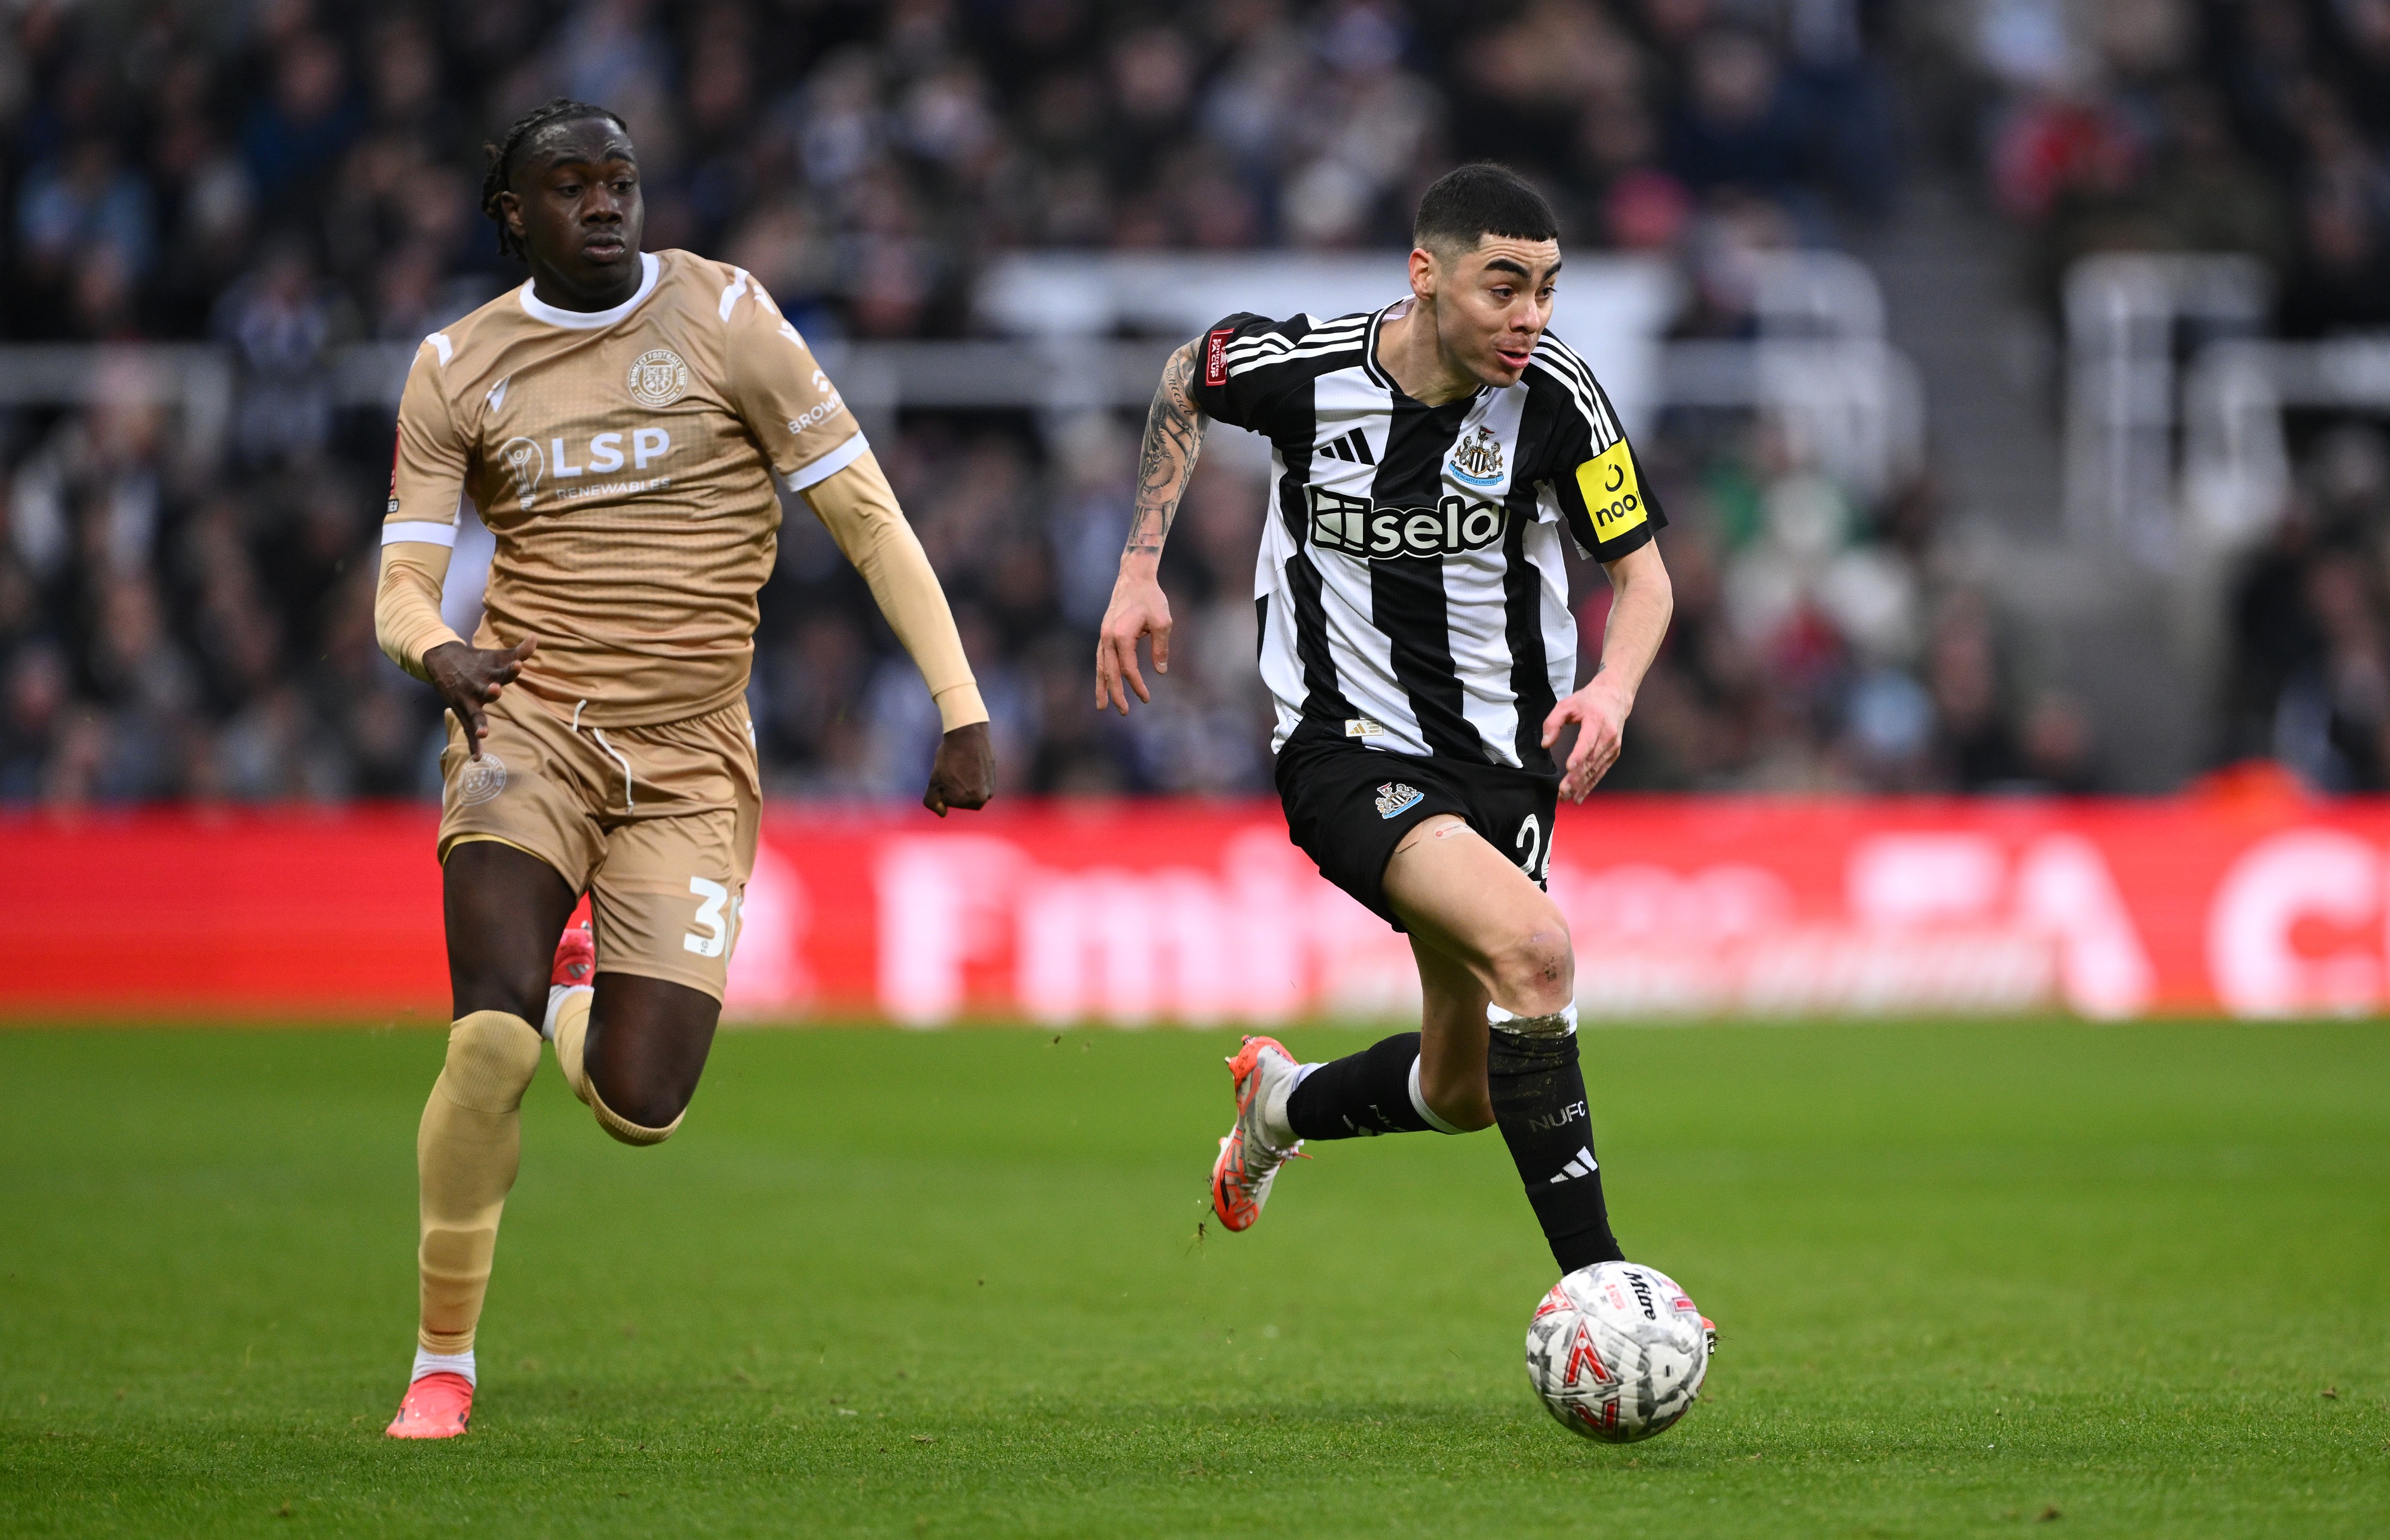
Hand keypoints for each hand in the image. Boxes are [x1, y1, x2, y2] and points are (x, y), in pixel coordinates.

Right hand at [424, 637, 536, 759]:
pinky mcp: (462, 712)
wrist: (442, 660)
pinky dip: (473, 745)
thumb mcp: (497, 655)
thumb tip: (535, 637)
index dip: (511, 668)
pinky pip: (468, 731)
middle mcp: (477, 686)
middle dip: (491, 691)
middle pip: (486, 690)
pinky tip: (478, 758)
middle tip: (496, 690)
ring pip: (474, 714)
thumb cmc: (478, 660)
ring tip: (484, 733)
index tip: (518, 664)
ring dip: (479, 723)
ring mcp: (468, 701)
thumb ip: (519, 651)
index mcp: (489, 672)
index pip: (503, 670)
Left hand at [923, 720, 993, 816]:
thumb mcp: (934, 782)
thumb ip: (933, 802)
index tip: (947, 773)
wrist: (969, 734)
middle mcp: (982, 799)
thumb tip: (943, 814)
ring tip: (962, 765)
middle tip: (954, 768)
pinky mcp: (993, 778)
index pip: (947, 801)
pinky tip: (970, 763)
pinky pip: (976, 782)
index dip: (942, 786)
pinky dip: (971, 775)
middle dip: (953, 786)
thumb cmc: (950, 759)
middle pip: (959, 799)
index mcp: (970, 803)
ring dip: (962, 781)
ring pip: (967, 790)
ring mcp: (990, 789)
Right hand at [1094, 566, 1171, 714]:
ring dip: (1102, 687)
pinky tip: (1103, 683)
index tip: (1146, 698)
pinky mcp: (1105, 633)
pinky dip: (1101, 673)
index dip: (1137, 685)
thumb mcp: (1163, 621)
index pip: (1128, 669)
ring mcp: (1103, 635)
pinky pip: (1101, 658)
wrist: (1134, 577)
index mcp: (1121, 635)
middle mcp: (1108, 637)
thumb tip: (1160, 671)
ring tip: (1102, 706)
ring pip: (1100, 666)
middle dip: (1115, 694)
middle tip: (1123, 712)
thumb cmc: (1151, 598)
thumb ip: (1161, 647)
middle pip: (1110, 672)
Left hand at [1542, 673, 1632, 802]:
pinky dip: (1590, 785)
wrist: (1615, 697)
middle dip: (1576, 778)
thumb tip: (1546, 744)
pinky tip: (1579, 796)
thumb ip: (1552, 722)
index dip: (1579, 755)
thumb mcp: (1566, 704)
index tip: (1569, 767)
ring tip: (1567, 797)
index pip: (1587, 741)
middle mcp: (1608, 736)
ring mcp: (1613, 746)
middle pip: (1590, 761)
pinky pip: (1600, 772)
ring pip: (1595, 770)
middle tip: (1562, 792)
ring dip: (1581, 786)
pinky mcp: (1613, 753)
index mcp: (1596, 721)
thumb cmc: (1589, 701)